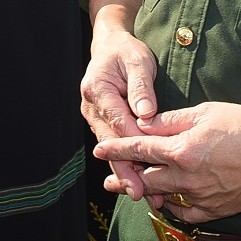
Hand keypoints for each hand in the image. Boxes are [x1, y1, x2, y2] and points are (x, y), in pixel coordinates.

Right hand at [81, 22, 159, 198]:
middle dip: (126, 170)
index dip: (133, 145)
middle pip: (110, 144)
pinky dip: (126, 163)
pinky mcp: (102, 124)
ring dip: (126, 172)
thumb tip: (146, 114)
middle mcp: (91, 108)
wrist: (110, 46)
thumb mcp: (138, 61)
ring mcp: (94, 117)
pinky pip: (114, 145)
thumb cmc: (126, 51)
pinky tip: (139, 180)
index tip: (149, 164)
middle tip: (141, 192)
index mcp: (97, 90)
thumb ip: (142, 87)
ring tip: (144, 194)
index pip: (117, 123)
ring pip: (111, 149)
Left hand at [91, 102, 240, 224]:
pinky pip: (186, 212)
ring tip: (132, 191)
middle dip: (125, 177)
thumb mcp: (206, 112)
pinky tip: (168, 202)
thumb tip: (145, 123)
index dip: (117, 149)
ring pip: (163, 197)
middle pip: (146, 179)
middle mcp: (188, 177)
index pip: (140, 149)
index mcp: (183, 150)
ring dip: (146, 193)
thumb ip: (171, 121)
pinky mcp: (216, 209)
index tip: (98, 149)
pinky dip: (174, 207)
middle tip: (108, 179)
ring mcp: (202, 196)